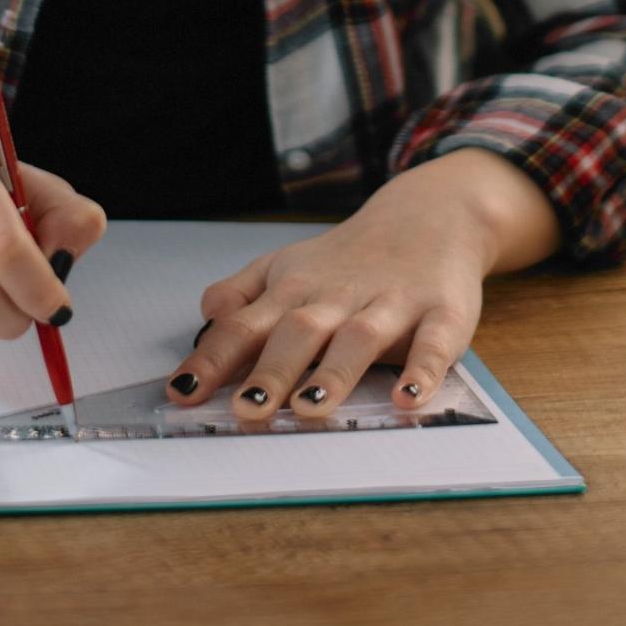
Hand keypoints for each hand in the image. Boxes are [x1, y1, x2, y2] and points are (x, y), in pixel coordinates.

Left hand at [161, 151, 559, 428]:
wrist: (430, 214)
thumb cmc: (347, 259)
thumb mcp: (287, 267)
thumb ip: (241, 296)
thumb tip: (203, 321)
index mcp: (294, 290)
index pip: (245, 325)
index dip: (213, 358)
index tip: (183, 393)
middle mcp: (338, 297)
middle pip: (299, 333)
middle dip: (272, 373)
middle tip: (246, 412)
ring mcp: (391, 304)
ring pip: (359, 339)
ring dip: (335, 372)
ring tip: (311, 408)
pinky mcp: (442, 313)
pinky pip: (434, 344)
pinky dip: (423, 370)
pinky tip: (408, 399)